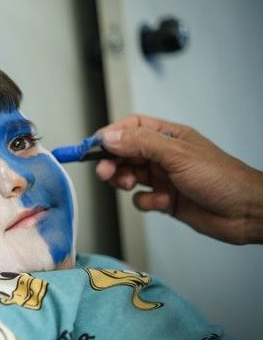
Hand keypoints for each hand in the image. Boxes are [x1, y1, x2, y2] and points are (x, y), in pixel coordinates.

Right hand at [95, 115, 262, 244]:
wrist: (246, 212)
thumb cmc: (221, 177)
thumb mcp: (176, 154)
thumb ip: (140, 144)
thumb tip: (109, 137)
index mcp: (168, 136)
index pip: (131, 128)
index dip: (110, 135)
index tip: (93, 146)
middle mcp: (164, 155)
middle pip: (125, 152)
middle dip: (112, 161)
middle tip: (104, 172)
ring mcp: (164, 177)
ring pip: (129, 175)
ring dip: (124, 181)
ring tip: (129, 186)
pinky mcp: (165, 199)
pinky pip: (141, 198)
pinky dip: (146, 201)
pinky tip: (162, 202)